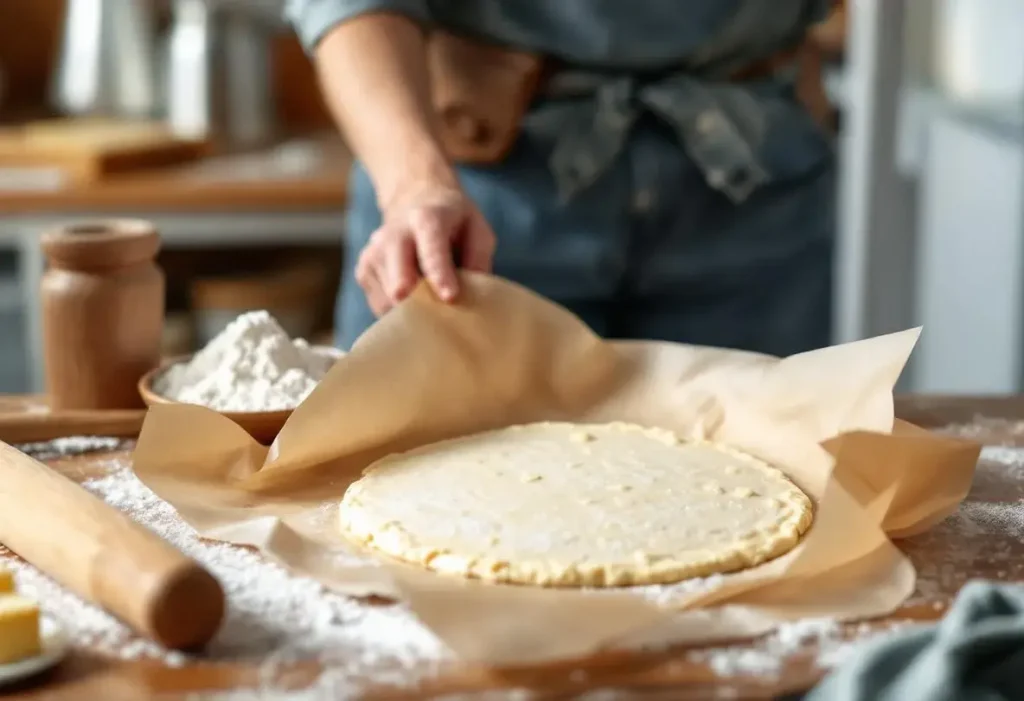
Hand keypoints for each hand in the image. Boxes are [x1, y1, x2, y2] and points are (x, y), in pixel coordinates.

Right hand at [355, 182, 495, 316]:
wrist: (414, 201)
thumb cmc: (452, 223)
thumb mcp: (477, 229)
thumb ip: (478, 260)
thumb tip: (474, 298)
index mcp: (427, 218)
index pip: (431, 248)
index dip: (440, 274)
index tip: (450, 297)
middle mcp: (394, 233)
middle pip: (398, 275)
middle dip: (414, 300)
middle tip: (435, 318)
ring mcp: (373, 253)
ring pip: (390, 298)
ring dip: (413, 308)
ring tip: (430, 297)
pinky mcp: (363, 272)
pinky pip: (381, 306)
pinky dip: (399, 310)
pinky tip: (413, 296)